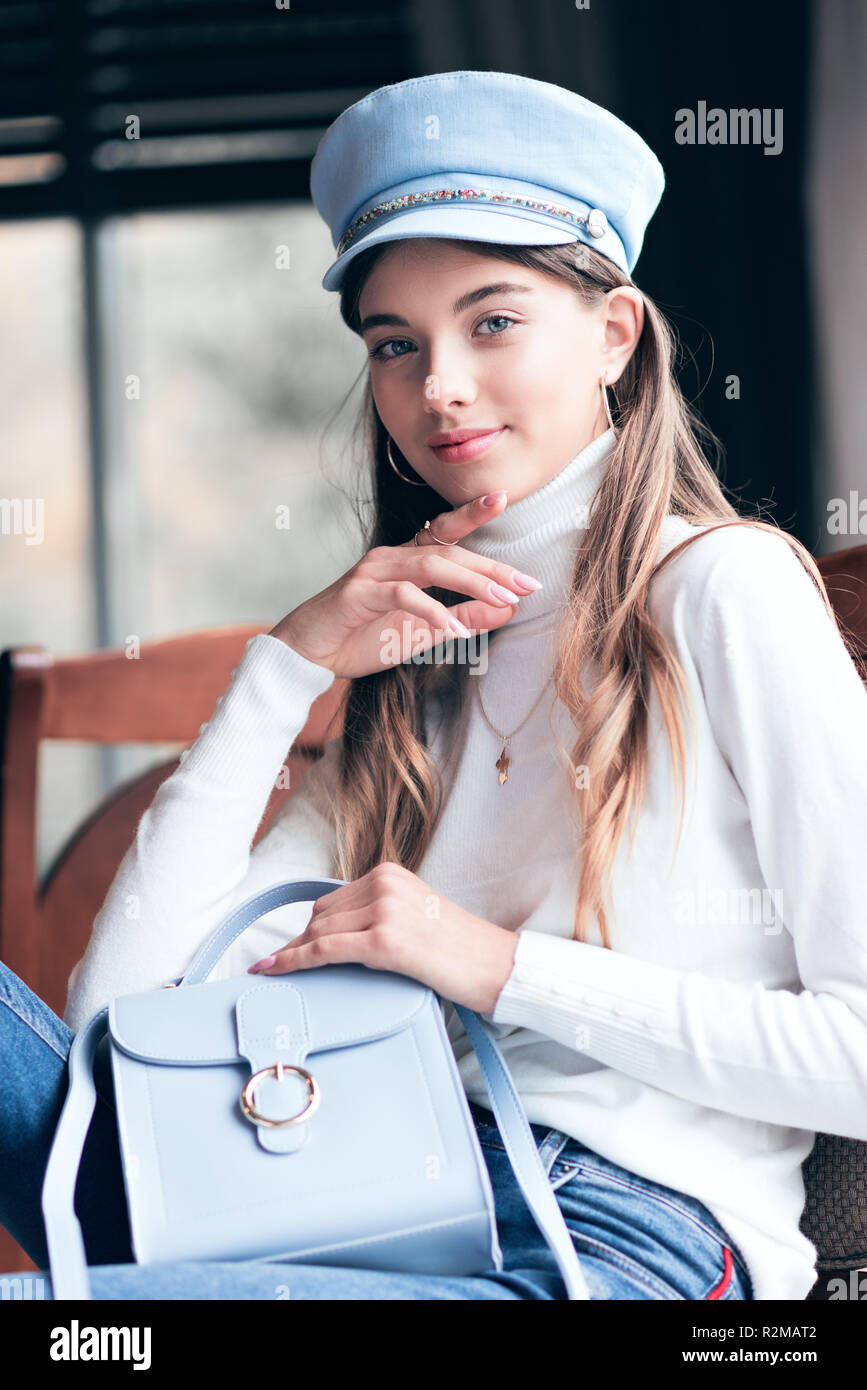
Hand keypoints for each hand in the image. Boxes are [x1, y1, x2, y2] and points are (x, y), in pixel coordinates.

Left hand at [246, 862, 517, 1014]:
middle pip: (321, 915)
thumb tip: (336, 934)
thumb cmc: (461, 949)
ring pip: (319, 932)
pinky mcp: (384, 941)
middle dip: (300, 942)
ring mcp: (385, 910)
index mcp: (390, 873)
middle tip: (281, 966)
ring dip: (296, 954)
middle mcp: (384, 884)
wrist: (495, 965)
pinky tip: (274, 969)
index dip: (309, 927)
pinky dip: (294, 961)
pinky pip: (325, 950)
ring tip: (279, 972)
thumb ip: (379, 913)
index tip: (288, 946)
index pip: (333, 899)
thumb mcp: (415, 913)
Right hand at [267, 491, 542, 679]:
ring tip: (502, 598)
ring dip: (471, 582)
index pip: (444, 532)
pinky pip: (402, 595)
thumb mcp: (423, 634)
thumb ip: (463, 619)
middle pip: (449, 551)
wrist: (308, 655)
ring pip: (431, 565)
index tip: (503, 497)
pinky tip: (452, 630)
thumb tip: (508, 608)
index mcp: (405, 560)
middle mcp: (390, 557)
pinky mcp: (359, 593)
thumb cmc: (361, 639)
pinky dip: (431, 611)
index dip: (472, 513)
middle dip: (491, 567)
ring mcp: (373, 571)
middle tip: (527, 583)